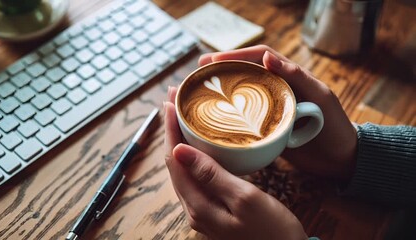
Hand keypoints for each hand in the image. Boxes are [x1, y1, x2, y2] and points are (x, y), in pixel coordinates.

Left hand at [164, 88, 306, 239]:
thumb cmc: (273, 229)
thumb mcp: (245, 198)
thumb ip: (210, 174)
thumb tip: (179, 150)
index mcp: (198, 205)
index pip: (175, 159)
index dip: (171, 128)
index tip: (170, 101)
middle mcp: (194, 208)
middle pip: (175, 162)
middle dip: (172, 130)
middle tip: (173, 100)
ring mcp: (203, 209)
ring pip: (184, 169)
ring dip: (180, 140)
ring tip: (181, 115)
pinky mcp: (213, 208)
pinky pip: (195, 176)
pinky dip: (193, 155)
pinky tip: (198, 144)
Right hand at [199, 45, 356, 180]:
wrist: (339, 159)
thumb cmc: (334, 126)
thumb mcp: (319, 97)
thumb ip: (296, 76)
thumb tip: (267, 57)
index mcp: (289, 76)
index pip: (259, 57)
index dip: (235, 55)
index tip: (212, 60)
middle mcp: (276, 89)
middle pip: (245, 72)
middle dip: (222, 68)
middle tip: (199, 70)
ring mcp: (269, 108)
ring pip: (242, 92)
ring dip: (222, 87)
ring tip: (200, 88)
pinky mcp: (266, 126)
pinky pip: (244, 115)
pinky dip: (229, 112)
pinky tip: (214, 114)